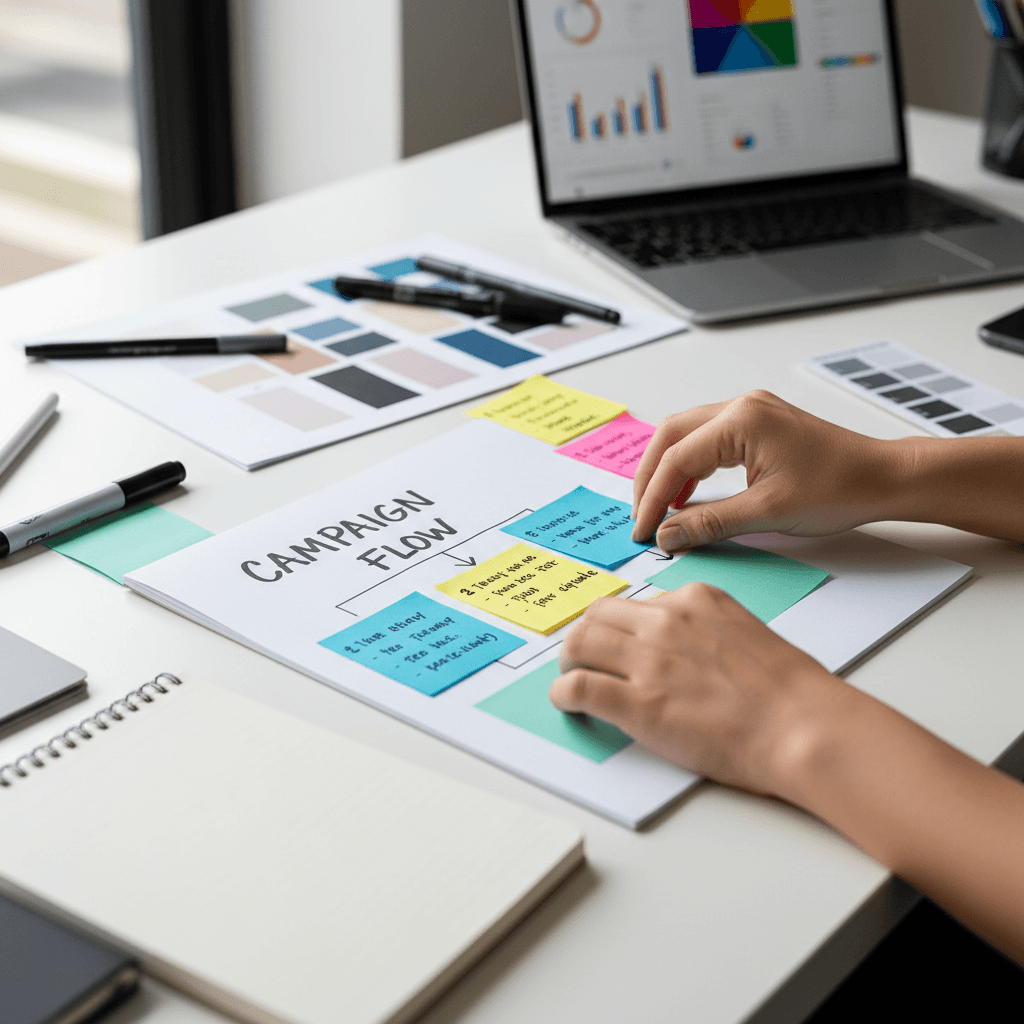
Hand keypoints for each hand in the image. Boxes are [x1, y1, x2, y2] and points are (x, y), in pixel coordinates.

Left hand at [550, 585, 849, 797]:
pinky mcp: (638, 703)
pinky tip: (569, 704)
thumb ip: (704, 632)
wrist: (802, 727)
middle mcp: (666, 621)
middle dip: (585, 636)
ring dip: (568, 661)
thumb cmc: (789, 692)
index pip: (635, 603)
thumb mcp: (743, 633)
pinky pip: (578, 688)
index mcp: (695, 600)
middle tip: (582, 659)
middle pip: (597, 615)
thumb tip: (680, 650)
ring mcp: (649, 661)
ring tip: (571, 678)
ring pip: (578, 644)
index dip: (619, 627)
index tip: (615, 643)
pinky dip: (564, 695)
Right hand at [631, 390, 898, 551]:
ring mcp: (750, 412)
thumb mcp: (767, 513)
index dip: (653, 497)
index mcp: (741, 420)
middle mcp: (741, 407)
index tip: (644, 529)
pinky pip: (708, 440)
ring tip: (661, 509)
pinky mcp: (757, 425)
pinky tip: (688, 495)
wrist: (882, 478)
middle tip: (643, 516)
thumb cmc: (840, 488)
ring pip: (686, 435)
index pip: (676, 458)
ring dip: (669, 471)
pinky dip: (691, 467)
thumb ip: (710, 522)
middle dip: (651, 478)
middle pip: (671, 436)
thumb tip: (668, 533)